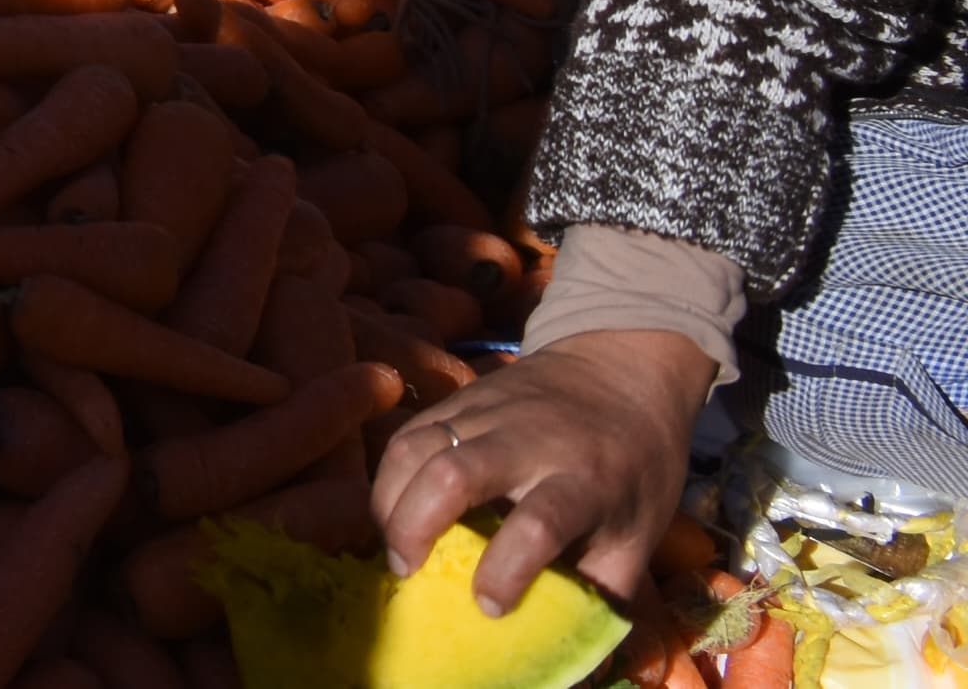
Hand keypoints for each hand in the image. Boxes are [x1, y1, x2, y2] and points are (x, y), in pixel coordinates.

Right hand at [373, 326, 712, 613]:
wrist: (622, 370)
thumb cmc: (635, 466)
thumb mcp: (639, 532)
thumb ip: (602, 590)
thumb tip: (569, 659)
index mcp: (588, 479)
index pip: (541, 523)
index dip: (508, 570)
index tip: (488, 605)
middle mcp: (531, 440)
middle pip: (454, 472)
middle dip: (416, 527)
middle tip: (406, 572)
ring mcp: (487, 410)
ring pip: (415, 447)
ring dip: (390, 501)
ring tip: (390, 546)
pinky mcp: (457, 396)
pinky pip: (407, 432)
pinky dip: (388, 475)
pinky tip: (390, 508)